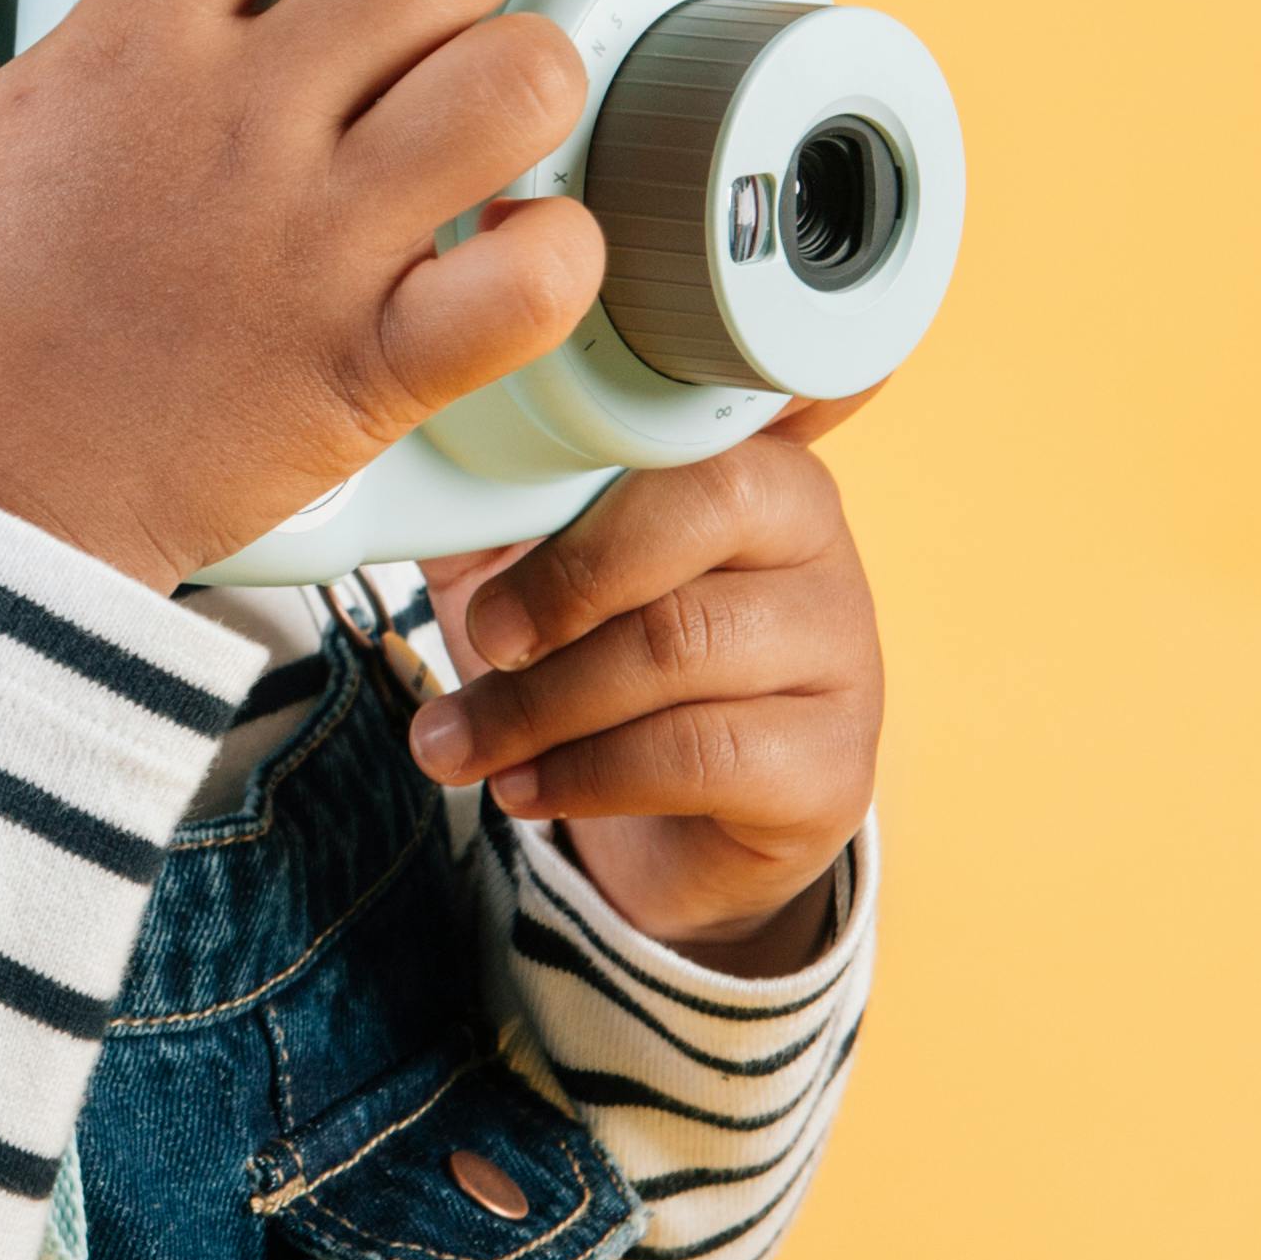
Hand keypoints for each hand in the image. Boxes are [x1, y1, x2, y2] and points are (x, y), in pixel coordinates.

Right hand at [0, 0, 608, 590]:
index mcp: (129, 41)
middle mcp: (238, 117)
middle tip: (429, 22)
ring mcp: (315, 240)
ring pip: (521, 80)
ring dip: (524, 90)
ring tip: (482, 131)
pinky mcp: (369, 364)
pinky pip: (541, 270)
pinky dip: (555, 255)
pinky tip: (512, 255)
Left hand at [408, 407, 883, 971]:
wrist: (662, 838)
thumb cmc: (595, 670)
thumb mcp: (524, 570)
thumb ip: (490, 500)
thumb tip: (417, 449)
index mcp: (751, 462)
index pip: (692, 421)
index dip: (591, 460)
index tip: (496, 528)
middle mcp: (820, 544)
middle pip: (703, 513)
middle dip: (561, 586)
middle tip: (484, 640)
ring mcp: (843, 657)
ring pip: (682, 645)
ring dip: (541, 704)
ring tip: (461, 743)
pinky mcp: (832, 768)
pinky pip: (699, 754)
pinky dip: (584, 776)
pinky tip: (525, 790)